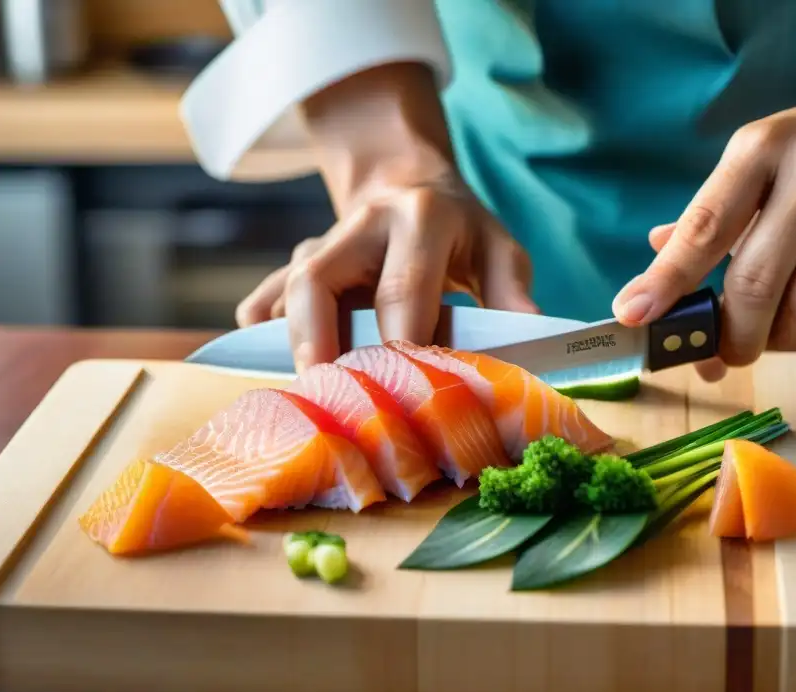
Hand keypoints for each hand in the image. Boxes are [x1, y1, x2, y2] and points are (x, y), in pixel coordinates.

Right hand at [236, 172, 536, 370]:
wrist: (410, 187)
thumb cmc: (460, 232)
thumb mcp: (497, 247)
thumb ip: (510, 286)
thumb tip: (530, 329)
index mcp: (419, 219)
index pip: (401, 288)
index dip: (398, 344)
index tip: (402, 394)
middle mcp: (362, 224)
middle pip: (318, 282)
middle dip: (319, 345)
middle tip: (330, 401)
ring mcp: (323, 241)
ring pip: (288, 290)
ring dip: (293, 346)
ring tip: (309, 398)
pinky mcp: (298, 261)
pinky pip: (265, 299)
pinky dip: (265, 331)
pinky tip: (271, 361)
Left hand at [612, 51, 795, 380]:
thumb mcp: (764, 159)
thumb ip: (711, 218)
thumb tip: (652, 277)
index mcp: (763, 146)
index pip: (704, 226)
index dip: (666, 280)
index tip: (634, 316)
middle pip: (757, 282)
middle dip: (733, 337)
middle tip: (727, 354)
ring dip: (789, 340)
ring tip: (784, 332)